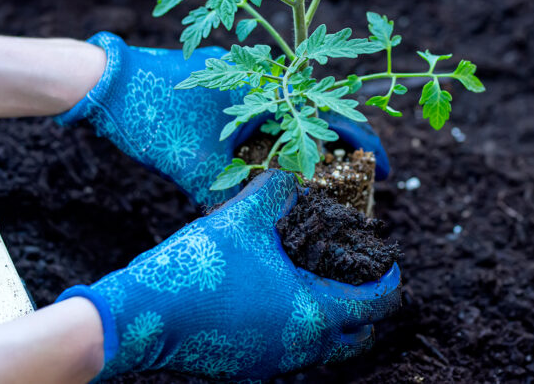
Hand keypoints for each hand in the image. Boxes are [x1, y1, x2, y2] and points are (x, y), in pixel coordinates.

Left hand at [56, 32, 389, 204]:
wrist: (105, 80)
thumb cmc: (154, 118)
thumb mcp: (197, 166)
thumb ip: (230, 196)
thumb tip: (252, 229)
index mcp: (270, 87)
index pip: (336, 115)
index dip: (367, 147)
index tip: (386, 174)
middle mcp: (264, 73)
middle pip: (318, 112)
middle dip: (338, 149)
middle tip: (351, 184)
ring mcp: (243, 72)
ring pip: (289, 111)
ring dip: (304, 142)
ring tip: (316, 178)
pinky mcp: (222, 77)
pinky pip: (262, 109)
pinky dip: (273, 134)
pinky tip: (268, 161)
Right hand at [57, 170, 401, 380]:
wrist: (144, 316)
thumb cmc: (200, 266)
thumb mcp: (243, 216)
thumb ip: (276, 189)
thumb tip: (294, 170)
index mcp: (313, 313)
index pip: (375, 305)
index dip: (389, 281)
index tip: (388, 261)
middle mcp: (301, 348)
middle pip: (357, 338)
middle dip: (369, 309)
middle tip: (363, 277)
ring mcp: (273, 365)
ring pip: (324, 350)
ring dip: (334, 320)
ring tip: (321, 283)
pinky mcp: (248, 369)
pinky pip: (292, 354)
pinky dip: (301, 330)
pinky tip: (280, 299)